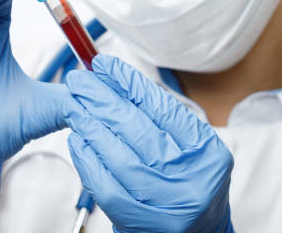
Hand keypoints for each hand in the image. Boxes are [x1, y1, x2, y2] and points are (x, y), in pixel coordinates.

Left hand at [65, 55, 233, 232]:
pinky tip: (78, 141)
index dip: (129, 83)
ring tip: (75, 107)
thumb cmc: (190, 182)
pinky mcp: (140, 223)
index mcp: (206, 151)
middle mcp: (191, 177)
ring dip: (92, 127)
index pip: (162, 108)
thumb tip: (117, 81)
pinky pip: (106, 186)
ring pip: (120, 157)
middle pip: (139, 129)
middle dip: (103, 100)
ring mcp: (166, 203)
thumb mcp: (191, 147)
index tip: (104, 65)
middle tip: (79, 80)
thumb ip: (162, 118)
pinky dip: (88, 161)